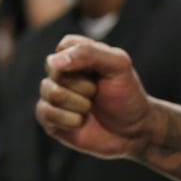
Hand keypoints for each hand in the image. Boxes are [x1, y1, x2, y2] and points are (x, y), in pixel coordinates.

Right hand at [36, 35, 156, 159]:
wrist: (134, 132)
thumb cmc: (127, 95)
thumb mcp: (118, 65)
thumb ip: (88, 54)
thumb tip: (54, 61)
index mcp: (75, 53)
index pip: (65, 48)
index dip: (84, 63)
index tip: (101, 72)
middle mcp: (60, 72)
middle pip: (57, 72)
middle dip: (85, 87)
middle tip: (98, 93)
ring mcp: (52, 94)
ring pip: (53, 94)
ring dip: (80, 105)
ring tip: (91, 108)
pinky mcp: (48, 117)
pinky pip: (46, 114)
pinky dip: (71, 121)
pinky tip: (81, 122)